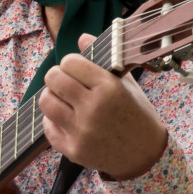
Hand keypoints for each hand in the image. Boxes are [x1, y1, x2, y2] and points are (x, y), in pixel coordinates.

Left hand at [38, 33, 167, 180]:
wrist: (146, 156)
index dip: (70, 63)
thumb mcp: (127, 84)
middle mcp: (93, 108)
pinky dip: (52, 120)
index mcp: (109, 88)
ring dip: (51, 96)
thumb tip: (81, 37)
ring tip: (61, 98)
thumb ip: (102, 59)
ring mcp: (81, 130)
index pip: (70, 62)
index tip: (76, 68)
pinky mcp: (73, 149)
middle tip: (64, 82)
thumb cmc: (137, 115)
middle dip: (57, 76)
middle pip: (53, 79)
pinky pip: (48, 127)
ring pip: (46, 101)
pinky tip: (65, 118)